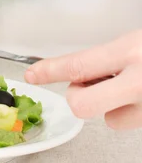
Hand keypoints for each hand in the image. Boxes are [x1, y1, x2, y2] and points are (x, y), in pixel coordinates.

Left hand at [24, 31, 141, 129]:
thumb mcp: (137, 40)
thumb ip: (109, 56)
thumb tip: (81, 68)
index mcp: (129, 52)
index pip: (77, 65)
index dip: (49, 71)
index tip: (32, 75)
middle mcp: (138, 82)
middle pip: (82, 104)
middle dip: (78, 97)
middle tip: (88, 85)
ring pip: (111, 120)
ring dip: (112, 106)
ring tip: (131, 87)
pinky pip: (131, 121)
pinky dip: (131, 110)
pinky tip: (140, 94)